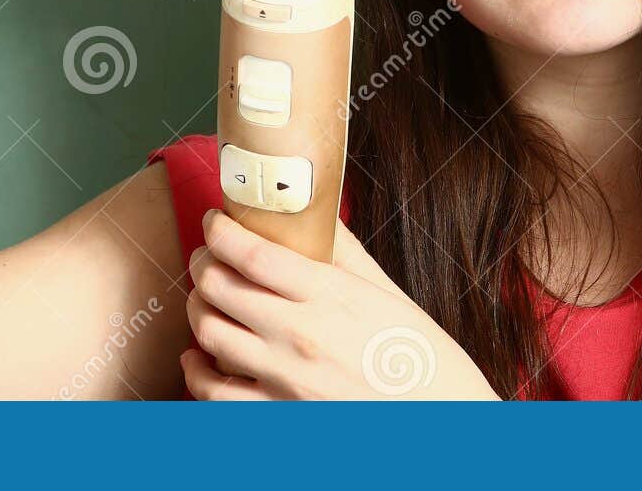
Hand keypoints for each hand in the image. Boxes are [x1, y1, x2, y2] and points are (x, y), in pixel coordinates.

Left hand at [182, 207, 499, 399]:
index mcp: (330, 295)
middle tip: (207, 255)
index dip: (220, 230)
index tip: (215, 220)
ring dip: (198, 309)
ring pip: (210, 334)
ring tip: (204, 299)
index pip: (251, 252)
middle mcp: (301, 336)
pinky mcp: (278, 418)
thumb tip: (317, 214)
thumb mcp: (388, 294)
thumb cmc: (421, 360)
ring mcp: (286, 381)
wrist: (444, 426)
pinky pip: (215, 394)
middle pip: (220, 287)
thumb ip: (345, 252)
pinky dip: (197, 372)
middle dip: (203, 263)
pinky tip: (199, 357)